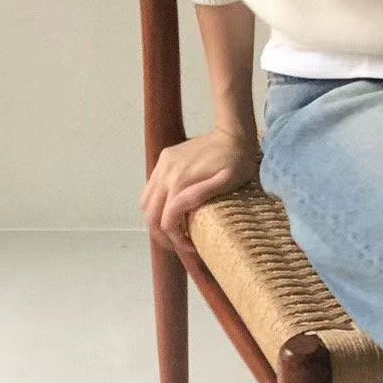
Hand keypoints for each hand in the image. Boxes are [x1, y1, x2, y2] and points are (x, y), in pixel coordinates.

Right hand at [140, 127, 258, 254]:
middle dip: (163, 236)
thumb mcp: (227, 182)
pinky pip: (151, 188)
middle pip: (150, 215)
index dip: (177, 240)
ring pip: (146, 202)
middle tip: (180, 246)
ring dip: (156, 221)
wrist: (232, 134)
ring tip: (175, 231)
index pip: (166, 222)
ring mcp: (162, 165)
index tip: (193, 248)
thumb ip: (202, 194)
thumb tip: (180, 209)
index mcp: (180, 182)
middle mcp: (165, 174)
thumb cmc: (237, 162)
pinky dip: (156, 205)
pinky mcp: (164, 159)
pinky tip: (173, 211)